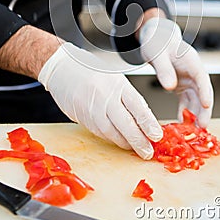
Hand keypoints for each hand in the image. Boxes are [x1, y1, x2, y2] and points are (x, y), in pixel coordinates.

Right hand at [38, 42, 162, 158]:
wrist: (62, 68)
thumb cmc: (91, 71)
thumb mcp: (115, 78)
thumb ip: (128, 97)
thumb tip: (145, 118)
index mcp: (117, 83)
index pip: (137, 106)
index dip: (148, 123)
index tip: (157, 135)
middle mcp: (105, 96)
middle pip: (125, 123)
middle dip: (138, 140)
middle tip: (148, 151)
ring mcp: (92, 107)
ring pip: (111, 131)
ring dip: (124, 142)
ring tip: (135, 149)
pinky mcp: (81, 117)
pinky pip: (99, 132)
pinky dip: (111, 138)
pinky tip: (118, 141)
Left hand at [139, 18, 212, 127]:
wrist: (155, 39)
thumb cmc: (157, 42)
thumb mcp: (157, 54)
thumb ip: (164, 69)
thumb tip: (170, 87)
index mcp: (191, 60)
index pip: (202, 77)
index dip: (205, 91)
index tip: (206, 105)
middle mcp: (193, 71)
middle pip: (202, 92)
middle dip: (204, 110)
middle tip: (203, 127)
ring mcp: (189, 79)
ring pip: (196, 100)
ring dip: (196, 115)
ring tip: (194, 132)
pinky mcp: (182, 85)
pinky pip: (186, 101)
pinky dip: (185, 112)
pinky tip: (182, 124)